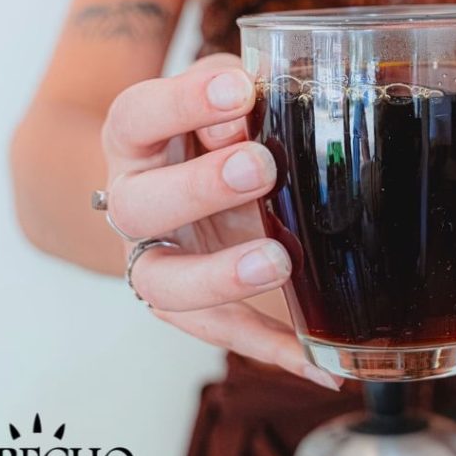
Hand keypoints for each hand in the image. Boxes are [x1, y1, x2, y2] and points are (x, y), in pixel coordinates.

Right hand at [100, 52, 341, 388]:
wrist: (184, 183)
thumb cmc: (216, 128)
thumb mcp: (224, 100)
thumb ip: (234, 100)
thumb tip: (251, 103)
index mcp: (136, 140)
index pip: (137, 116)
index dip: (181, 103)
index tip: (238, 89)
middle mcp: (135, 203)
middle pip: (140, 206)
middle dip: (200, 188)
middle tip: (260, 166)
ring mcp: (160, 260)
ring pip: (166, 285)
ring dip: (220, 277)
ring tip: (277, 262)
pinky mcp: (195, 308)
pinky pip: (226, 335)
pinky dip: (273, 348)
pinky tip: (321, 365)